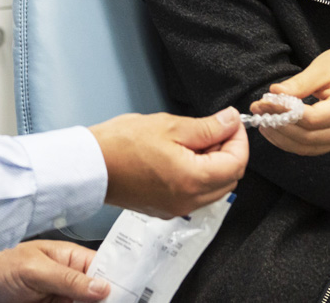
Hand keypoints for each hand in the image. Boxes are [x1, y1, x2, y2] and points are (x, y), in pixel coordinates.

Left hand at [0, 240, 109, 302]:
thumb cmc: (0, 267)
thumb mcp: (34, 269)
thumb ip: (67, 278)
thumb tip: (102, 287)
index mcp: (72, 258)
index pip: (106, 268)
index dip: (120, 280)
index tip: (131, 293)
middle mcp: (73, 281)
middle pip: (102, 294)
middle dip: (109, 298)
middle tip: (115, 302)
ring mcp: (66, 299)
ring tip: (83, 301)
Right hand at [89, 108, 246, 218]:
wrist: (90, 166)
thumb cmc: (122, 144)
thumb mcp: (170, 126)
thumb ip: (207, 127)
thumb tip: (230, 121)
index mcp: (193, 180)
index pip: (237, 163)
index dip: (239, 139)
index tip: (230, 122)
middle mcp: (189, 200)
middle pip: (229, 179)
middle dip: (229, 152)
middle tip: (214, 129)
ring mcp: (177, 207)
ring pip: (214, 188)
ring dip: (214, 165)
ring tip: (194, 141)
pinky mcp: (165, 208)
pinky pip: (195, 194)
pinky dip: (198, 176)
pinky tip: (181, 156)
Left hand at [257, 44, 329, 155]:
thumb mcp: (321, 67)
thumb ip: (298, 84)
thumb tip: (273, 94)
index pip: (311, 119)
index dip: (284, 113)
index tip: (264, 101)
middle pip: (308, 137)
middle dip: (279, 126)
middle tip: (258, 111)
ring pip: (308, 147)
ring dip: (281, 137)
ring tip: (262, 120)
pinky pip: (311, 147)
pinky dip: (290, 141)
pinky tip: (275, 129)